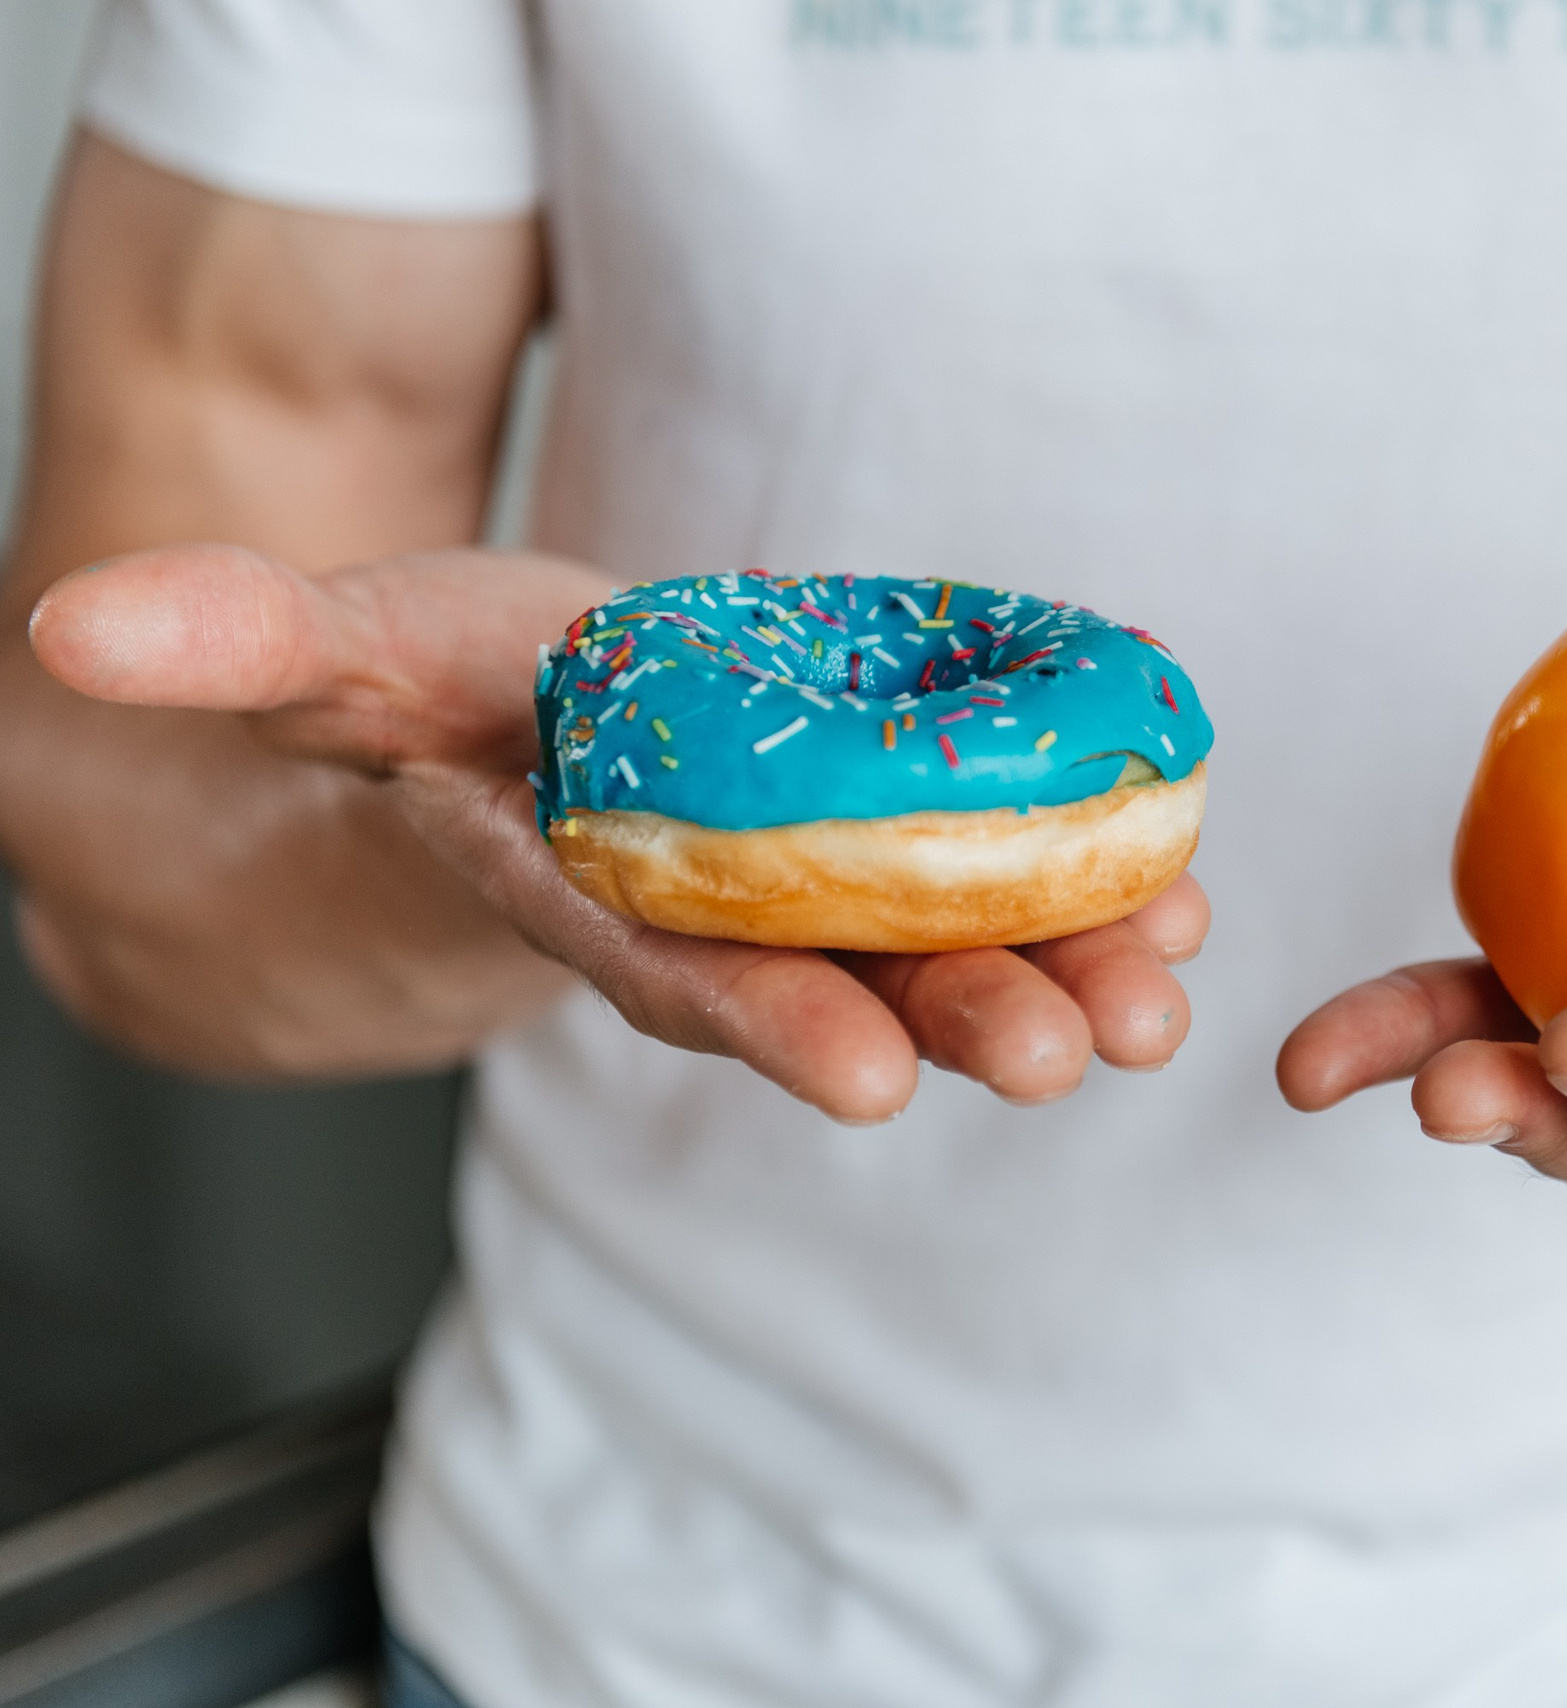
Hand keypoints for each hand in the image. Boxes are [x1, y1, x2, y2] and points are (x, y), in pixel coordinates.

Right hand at [30, 544, 1207, 1119]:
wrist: (523, 728)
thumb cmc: (432, 703)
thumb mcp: (336, 653)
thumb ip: (236, 642)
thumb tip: (69, 621)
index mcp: (582, 891)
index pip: (668, 972)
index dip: (764, 1021)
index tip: (870, 1078)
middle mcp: (713, 912)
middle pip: (843, 982)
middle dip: (958, 1021)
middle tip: (1076, 1053)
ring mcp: (810, 883)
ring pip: (945, 943)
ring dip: (1063, 969)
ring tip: (1167, 992)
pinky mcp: (883, 833)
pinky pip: (999, 868)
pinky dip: (1093, 884)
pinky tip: (1183, 892)